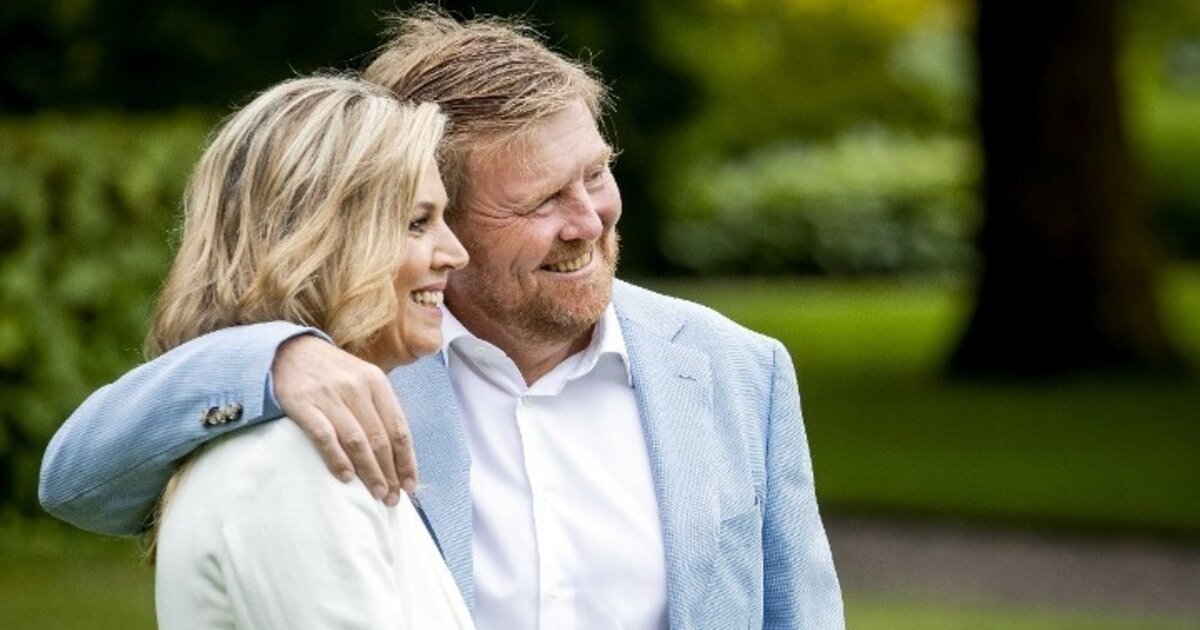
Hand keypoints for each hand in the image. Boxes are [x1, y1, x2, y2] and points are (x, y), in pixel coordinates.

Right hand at [271, 335, 415, 505]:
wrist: (288, 350)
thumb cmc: (332, 372)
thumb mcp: (362, 378)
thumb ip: (380, 408)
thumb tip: (398, 453)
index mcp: (377, 382)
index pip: (398, 428)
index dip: (406, 460)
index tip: (410, 484)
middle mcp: (357, 388)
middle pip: (380, 438)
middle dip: (389, 473)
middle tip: (392, 498)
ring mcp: (330, 396)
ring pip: (357, 440)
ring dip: (369, 471)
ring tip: (375, 493)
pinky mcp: (303, 404)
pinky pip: (325, 437)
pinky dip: (337, 459)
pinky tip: (345, 478)